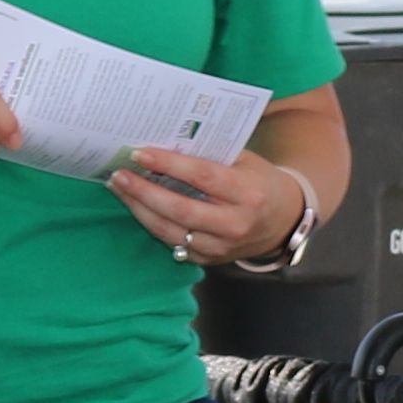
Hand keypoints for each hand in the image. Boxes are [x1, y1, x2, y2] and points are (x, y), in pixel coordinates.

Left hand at [109, 142, 315, 265]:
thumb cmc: (259, 182)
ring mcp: (221, 247)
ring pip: (171, 231)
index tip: (141, 153)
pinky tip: (136, 206)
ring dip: (140, 209)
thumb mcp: (244, 161)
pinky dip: (151, 224)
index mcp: (248, 193)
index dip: (169, 165)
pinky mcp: (209, 260)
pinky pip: (173, 243)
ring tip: (120, 188)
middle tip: (120, 174)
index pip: (203, 177)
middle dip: (145, 191)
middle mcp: (235, 224)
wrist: (282, 221)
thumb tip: (165, 141)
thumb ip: (211, 154)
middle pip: (180, 209)